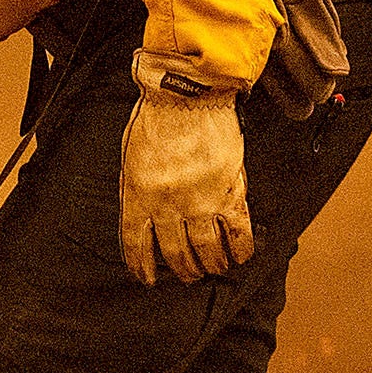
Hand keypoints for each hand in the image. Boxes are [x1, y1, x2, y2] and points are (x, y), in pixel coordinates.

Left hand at [119, 67, 253, 283]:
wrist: (190, 93)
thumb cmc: (157, 118)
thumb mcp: (132, 156)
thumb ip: (136, 188)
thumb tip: (141, 217)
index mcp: (139, 195)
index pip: (137, 244)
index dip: (141, 266)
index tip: (146, 279)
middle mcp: (168, 205)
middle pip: (174, 253)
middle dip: (181, 270)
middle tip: (187, 276)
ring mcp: (200, 201)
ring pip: (206, 250)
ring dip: (210, 265)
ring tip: (212, 269)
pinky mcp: (229, 192)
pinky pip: (237, 232)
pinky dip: (240, 250)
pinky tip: (240, 258)